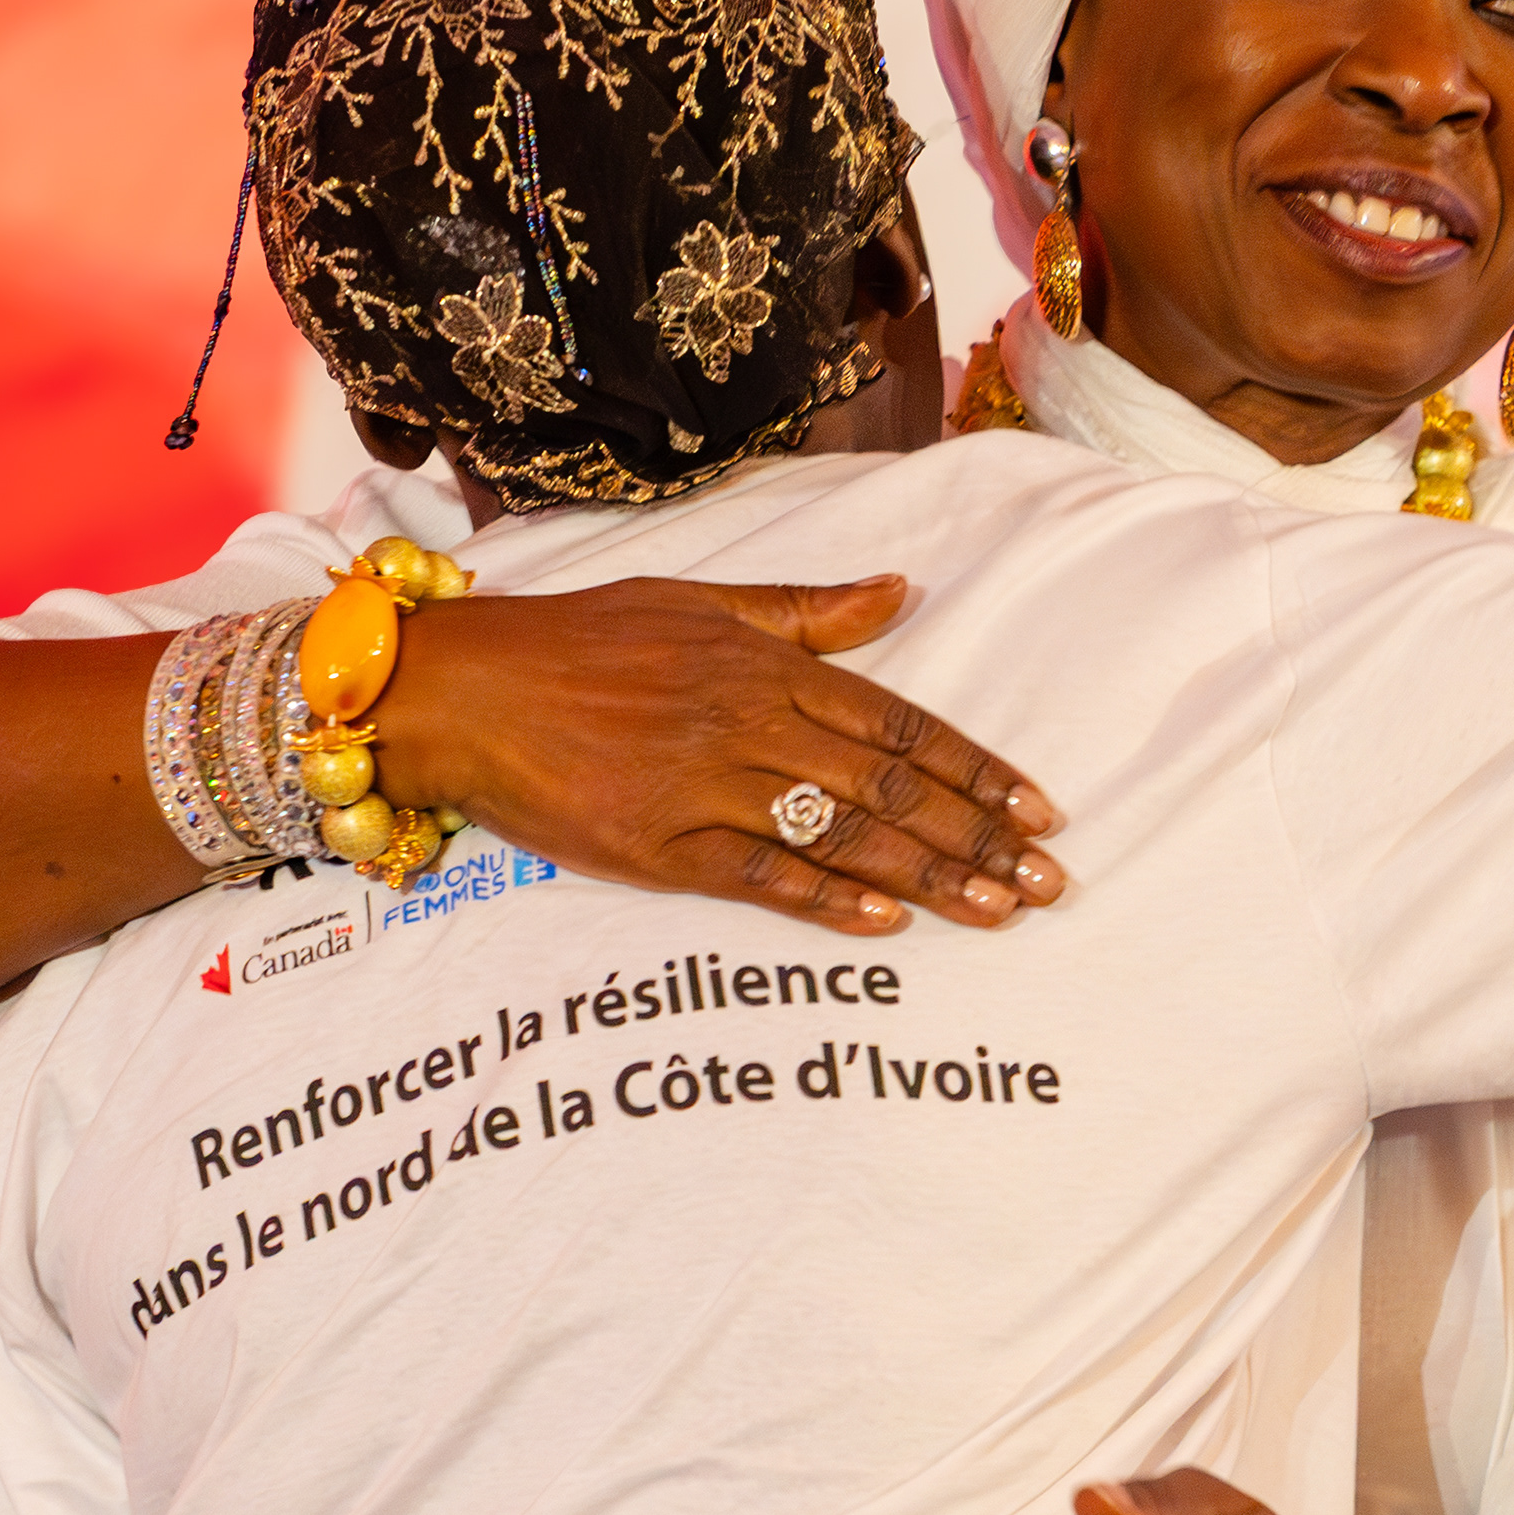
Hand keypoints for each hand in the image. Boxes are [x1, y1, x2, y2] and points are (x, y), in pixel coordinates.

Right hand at [371, 575, 1064, 937]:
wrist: (463, 687)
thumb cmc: (580, 640)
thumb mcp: (698, 601)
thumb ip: (805, 611)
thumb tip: (901, 591)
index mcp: (766, 665)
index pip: (899, 722)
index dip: (977, 769)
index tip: (1040, 809)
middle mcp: (749, 723)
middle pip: (890, 787)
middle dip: (979, 837)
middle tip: (1050, 881)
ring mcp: (704, 787)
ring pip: (841, 836)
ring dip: (930, 877)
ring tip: (1000, 912)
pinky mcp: (657, 847)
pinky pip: (758, 878)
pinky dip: (825, 901)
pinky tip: (886, 923)